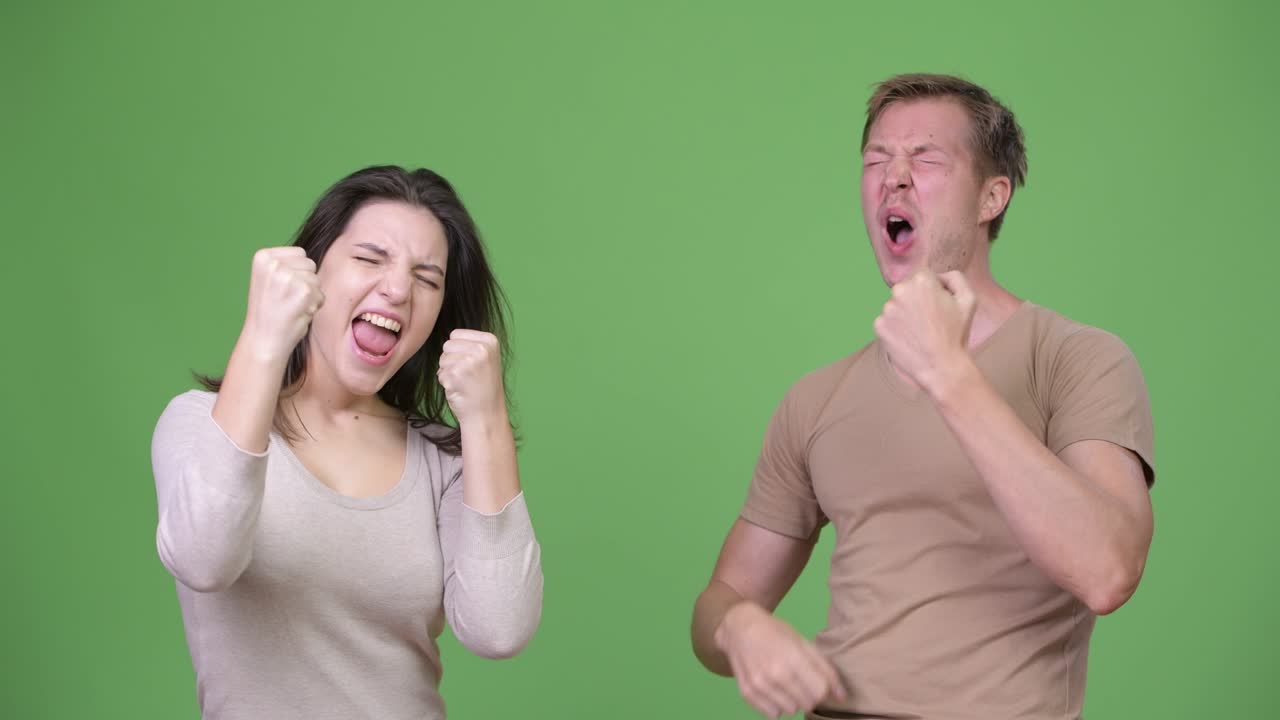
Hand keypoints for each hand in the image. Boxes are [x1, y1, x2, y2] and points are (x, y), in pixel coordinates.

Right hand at [239, 247, 323, 365]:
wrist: (263, 340)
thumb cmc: (268, 312)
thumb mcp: (268, 279)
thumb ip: (286, 265)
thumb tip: (310, 259)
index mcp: (263, 257)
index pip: (299, 253)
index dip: (297, 272)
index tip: (281, 288)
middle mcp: (273, 264)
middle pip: (310, 264)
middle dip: (305, 282)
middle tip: (287, 299)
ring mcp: (288, 277)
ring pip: (316, 279)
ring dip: (310, 295)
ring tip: (291, 307)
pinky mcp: (303, 291)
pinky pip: (321, 294)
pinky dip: (314, 306)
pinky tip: (297, 314)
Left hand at [437, 329, 506, 425]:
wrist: (487, 415)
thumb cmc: (483, 388)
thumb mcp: (485, 359)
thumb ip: (469, 345)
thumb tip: (447, 339)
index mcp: (490, 340)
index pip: (456, 334)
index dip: (458, 351)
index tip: (472, 365)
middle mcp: (481, 348)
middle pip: (447, 345)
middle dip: (451, 361)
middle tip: (466, 376)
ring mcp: (469, 361)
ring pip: (442, 359)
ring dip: (448, 373)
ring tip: (464, 383)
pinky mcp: (457, 374)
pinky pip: (440, 374)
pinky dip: (446, 384)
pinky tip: (460, 391)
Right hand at [716, 602, 845, 717]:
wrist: (739, 627)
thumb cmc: (776, 633)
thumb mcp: (803, 643)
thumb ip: (826, 670)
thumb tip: (842, 697)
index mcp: (793, 658)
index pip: (820, 692)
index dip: (823, 688)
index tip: (816, 680)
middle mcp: (775, 674)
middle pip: (807, 704)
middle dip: (809, 695)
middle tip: (800, 680)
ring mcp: (759, 685)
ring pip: (791, 711)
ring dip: (792, 700)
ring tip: (785, 682)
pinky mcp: (747, 693)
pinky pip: (773, 715)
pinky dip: (776, 705)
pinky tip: (772, 688)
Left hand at [873, 269, 975, 393]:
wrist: (940, 367)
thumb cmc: (956, 334)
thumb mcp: (968, 299)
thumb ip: (955, 278)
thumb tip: (939, 276)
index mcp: (921, 281)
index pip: (922, 275)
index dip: (932, 289)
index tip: (937, 305)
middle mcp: (900, 290)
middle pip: (907, 288)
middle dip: (916, 300)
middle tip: (929, 320)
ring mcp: (887, 309)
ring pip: (896, 305)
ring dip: (905, 314)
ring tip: (920, 332)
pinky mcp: (878, 326)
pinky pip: (887, 321)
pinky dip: (896, 328)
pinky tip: (910, 339)